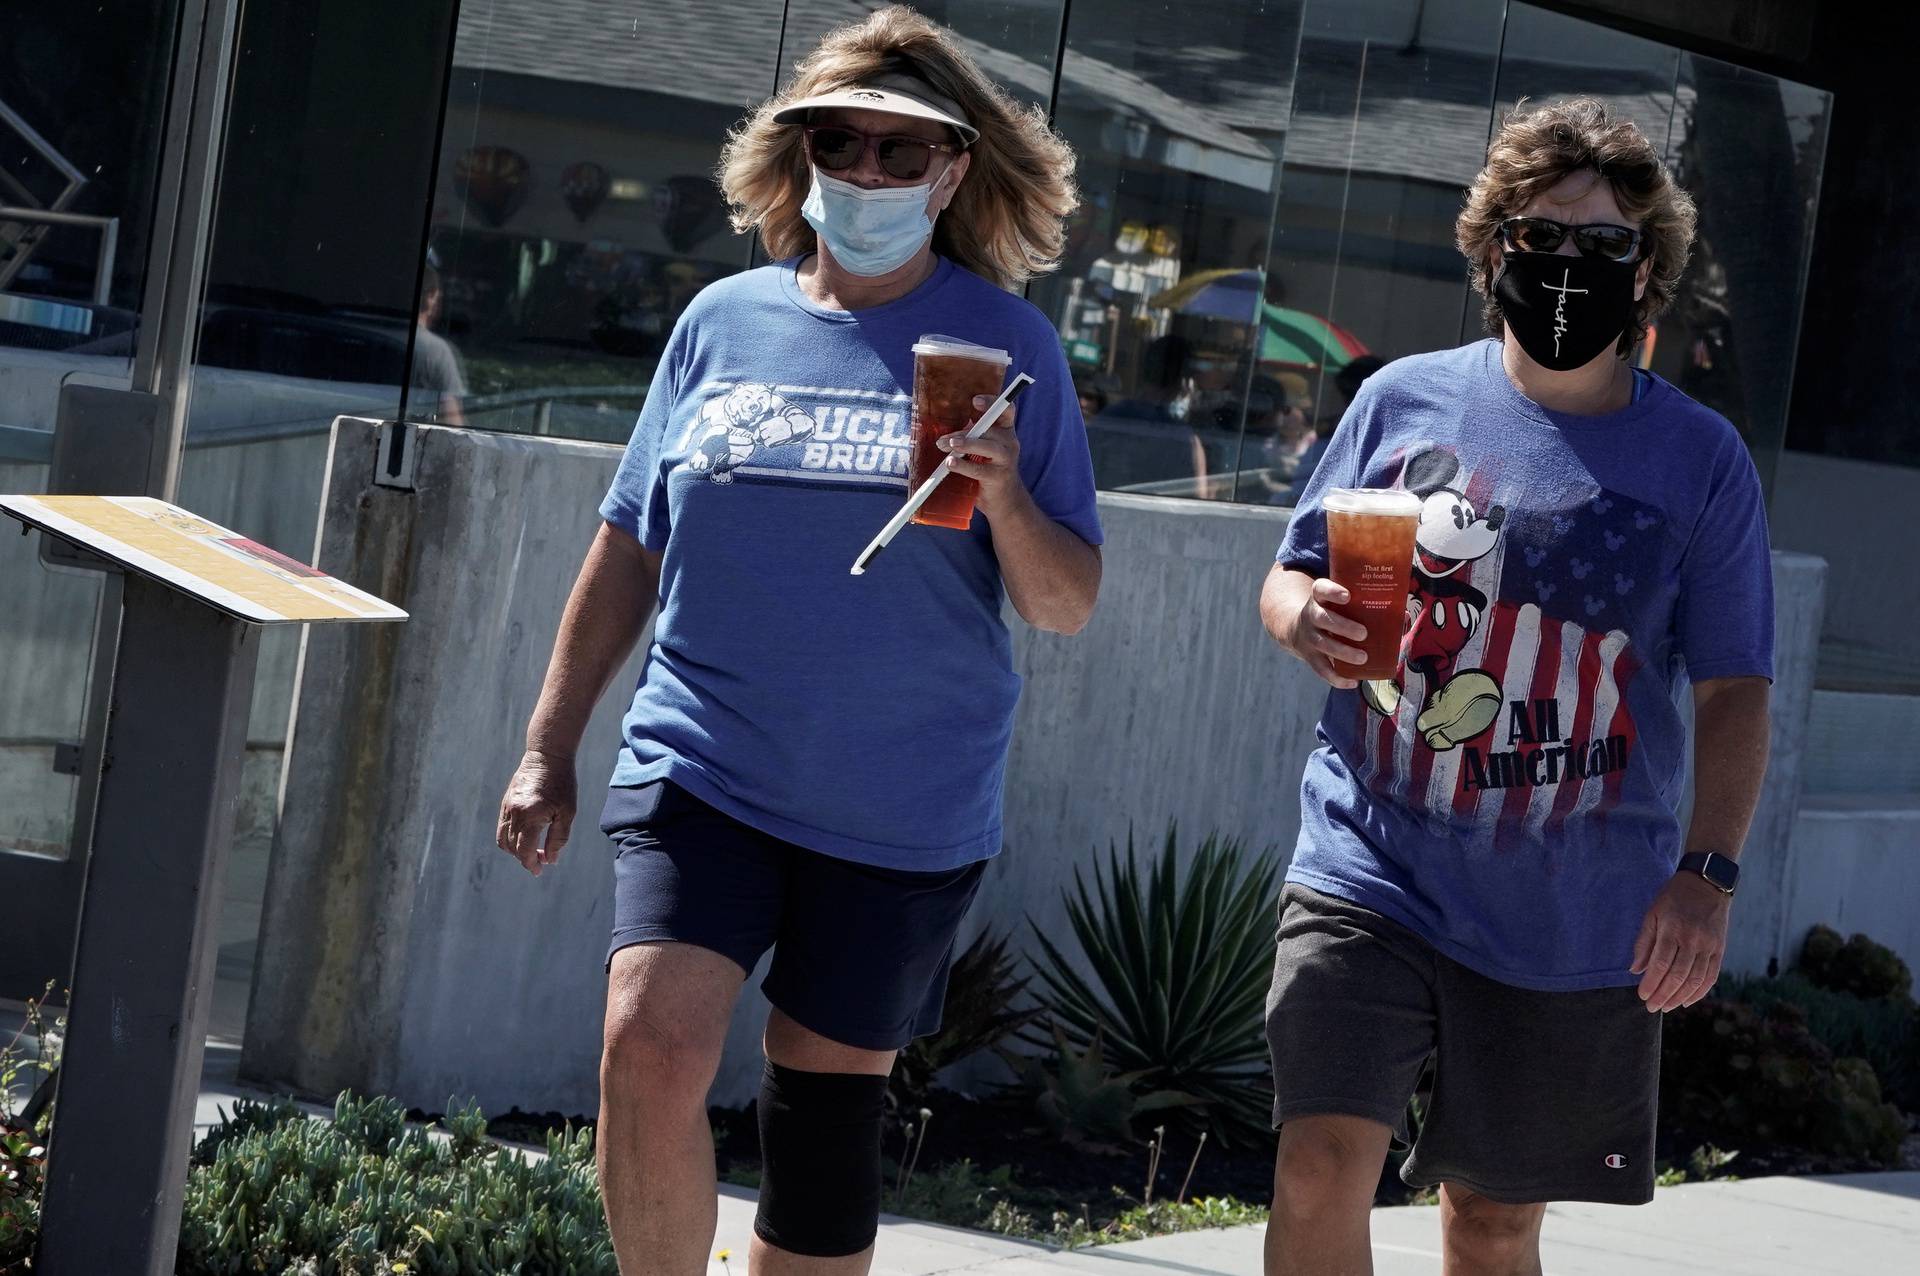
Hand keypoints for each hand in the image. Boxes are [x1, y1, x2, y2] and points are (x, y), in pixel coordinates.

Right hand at [496, 748, 577, 876]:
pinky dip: (509, 838)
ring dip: (515, 850)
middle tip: (541, 861)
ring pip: (503, 840)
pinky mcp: (505, 803)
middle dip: (525, 858)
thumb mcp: (567, 812)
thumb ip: (558, 838)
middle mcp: (514, 813)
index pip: (525, 850)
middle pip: (513, 848)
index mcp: (530, 816)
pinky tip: (525, 837)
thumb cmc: (562, 784)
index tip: (540, 871)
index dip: (532, 864)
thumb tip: (550, 860)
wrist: (547, 756)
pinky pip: (501, 827)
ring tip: (532, 851)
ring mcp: (506, 808)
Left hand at [937, 394, 1029, 519]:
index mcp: (1005, 430)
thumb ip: (970, 436)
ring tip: (948, 446)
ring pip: (987, 447)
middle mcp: (1009, 442)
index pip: (1005, 410)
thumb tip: (943, 434)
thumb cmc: (989, 468)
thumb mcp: (983, 448)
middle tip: (944, 440)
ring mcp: (1006, 460)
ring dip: (966, 444)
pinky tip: (950, 464)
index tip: (975, 401)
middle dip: (964, 432)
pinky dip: (963, 465)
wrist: (1005, 500)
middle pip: (990, 429)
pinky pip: (979, 469)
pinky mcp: (998, 477)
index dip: (992, 402)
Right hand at [1286, 578, 1367, 689]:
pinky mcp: (1309, 656)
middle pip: (1322, 618)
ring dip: (1342, 652)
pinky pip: (1321, 669)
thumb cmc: (1332, 613)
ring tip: (1363, 658)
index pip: (1320, 589)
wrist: (1298, 629)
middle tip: (1363, 633)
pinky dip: (1336, 678)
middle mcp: (1311, 615)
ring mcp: (1309, 637)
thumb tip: (1403, 615)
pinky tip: (1353, 682)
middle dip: (1343, 626)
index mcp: (1320, 598)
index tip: (1347, 596)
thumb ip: (1367, 606)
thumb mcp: (1339, 604)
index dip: (1332, 591)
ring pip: (1322, 644)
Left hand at [1630, 873, 1732, 1011]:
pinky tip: (1687, 1001)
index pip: (1660, 964)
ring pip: (1695, 980)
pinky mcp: (1720, 949)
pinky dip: (1700, 992)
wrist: (1706, 884)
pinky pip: (1711, 976)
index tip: (1642, 996)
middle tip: (1651, 1007)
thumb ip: (1643, 942)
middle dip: (1663, 995)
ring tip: (1666, 1007)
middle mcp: (1692, 939)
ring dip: (1679, 997)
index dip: (1651, 984)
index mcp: (1672, 929)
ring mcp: (1709, 945)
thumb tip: (1635, 970)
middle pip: (1677, 976)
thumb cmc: (1673, 898)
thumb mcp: (1652, 914)